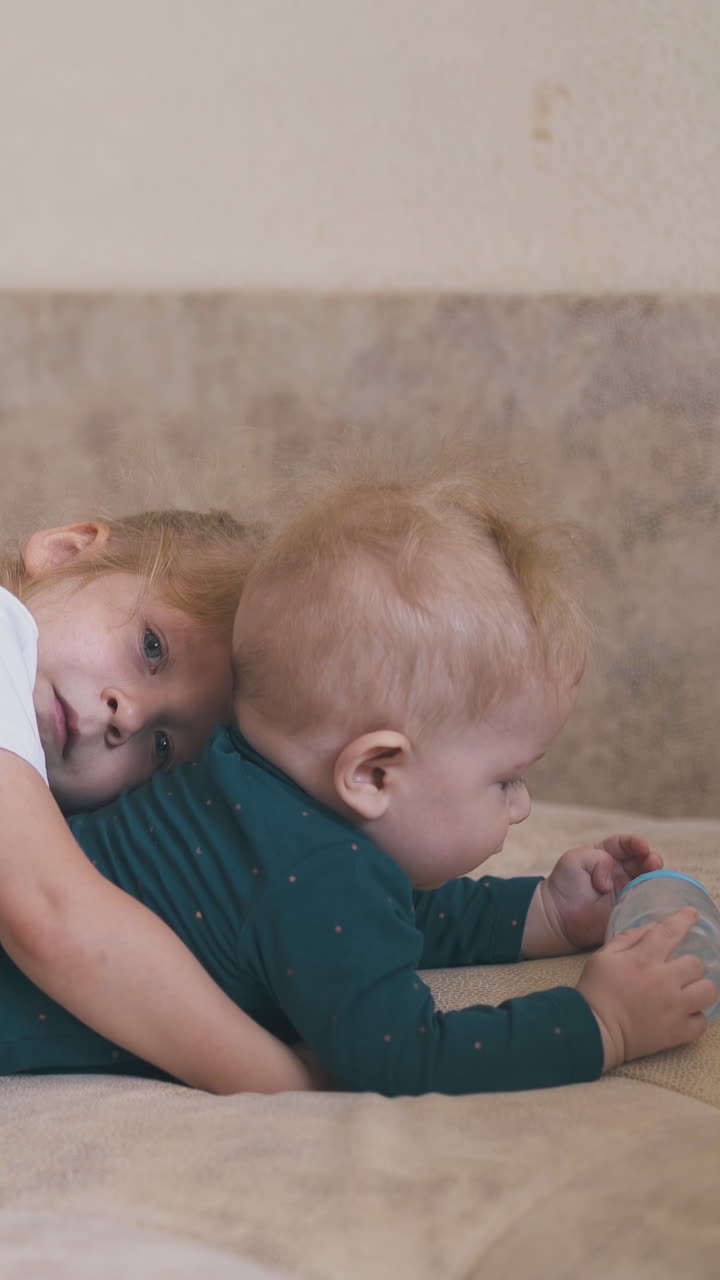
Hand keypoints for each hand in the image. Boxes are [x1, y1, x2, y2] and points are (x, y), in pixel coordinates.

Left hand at [535, 834, 662, 954]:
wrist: (558, 914)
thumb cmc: (565, 884)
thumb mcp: (575, 860)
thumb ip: (597, 860)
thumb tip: (611, 882)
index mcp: (608, 854)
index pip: (626, 844)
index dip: (636, 843)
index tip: (642, 846)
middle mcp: (621, 871)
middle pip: (643, 861)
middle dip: (651, 859)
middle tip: (653, 862)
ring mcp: (627, 890)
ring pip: (649, 880)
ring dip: (656, 877)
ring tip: (656, 877)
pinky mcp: (629, 909)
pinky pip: (646, 904)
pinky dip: (653, 899)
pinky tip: (655, 896)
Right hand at [577, 907, 715, 1069]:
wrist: (593, 1030)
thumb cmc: (595, 991)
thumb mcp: (603, 956)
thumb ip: (628, 938)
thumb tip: (653, 927)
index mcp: (644, 959)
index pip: (671, 931)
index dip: (684, 919)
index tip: (692, 914)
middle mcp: (664, 981)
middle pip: (697, 964)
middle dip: (689, 964)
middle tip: (679, 971)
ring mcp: (674, 1008)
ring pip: (708, 991)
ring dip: (700, 989)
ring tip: (689, 992)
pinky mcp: (677, 1032)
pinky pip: (702, 1022)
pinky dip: (696, 1017)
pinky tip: (685, 1014)